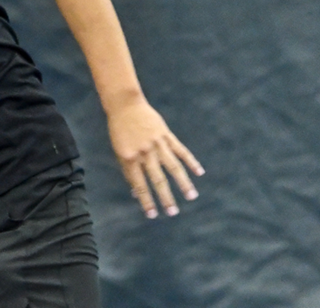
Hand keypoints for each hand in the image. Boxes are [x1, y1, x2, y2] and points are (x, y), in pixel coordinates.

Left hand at [106, 97, 204, 218]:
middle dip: (165, 197)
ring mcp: (157, 143)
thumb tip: (135, 193)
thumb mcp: (119, 151)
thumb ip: (128, 171)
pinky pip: (181, 150)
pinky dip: (191, 161)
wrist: (124, 105)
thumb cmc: (120, 131)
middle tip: (173, 213)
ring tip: (191, 197)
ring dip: (183, 182)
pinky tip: (199, 172)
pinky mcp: (166, 135)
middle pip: (157, 179)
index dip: (145, 200)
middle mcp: (144, 152)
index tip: (153, 215)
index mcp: (130, 158)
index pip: (139, 184)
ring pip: (173, 166)